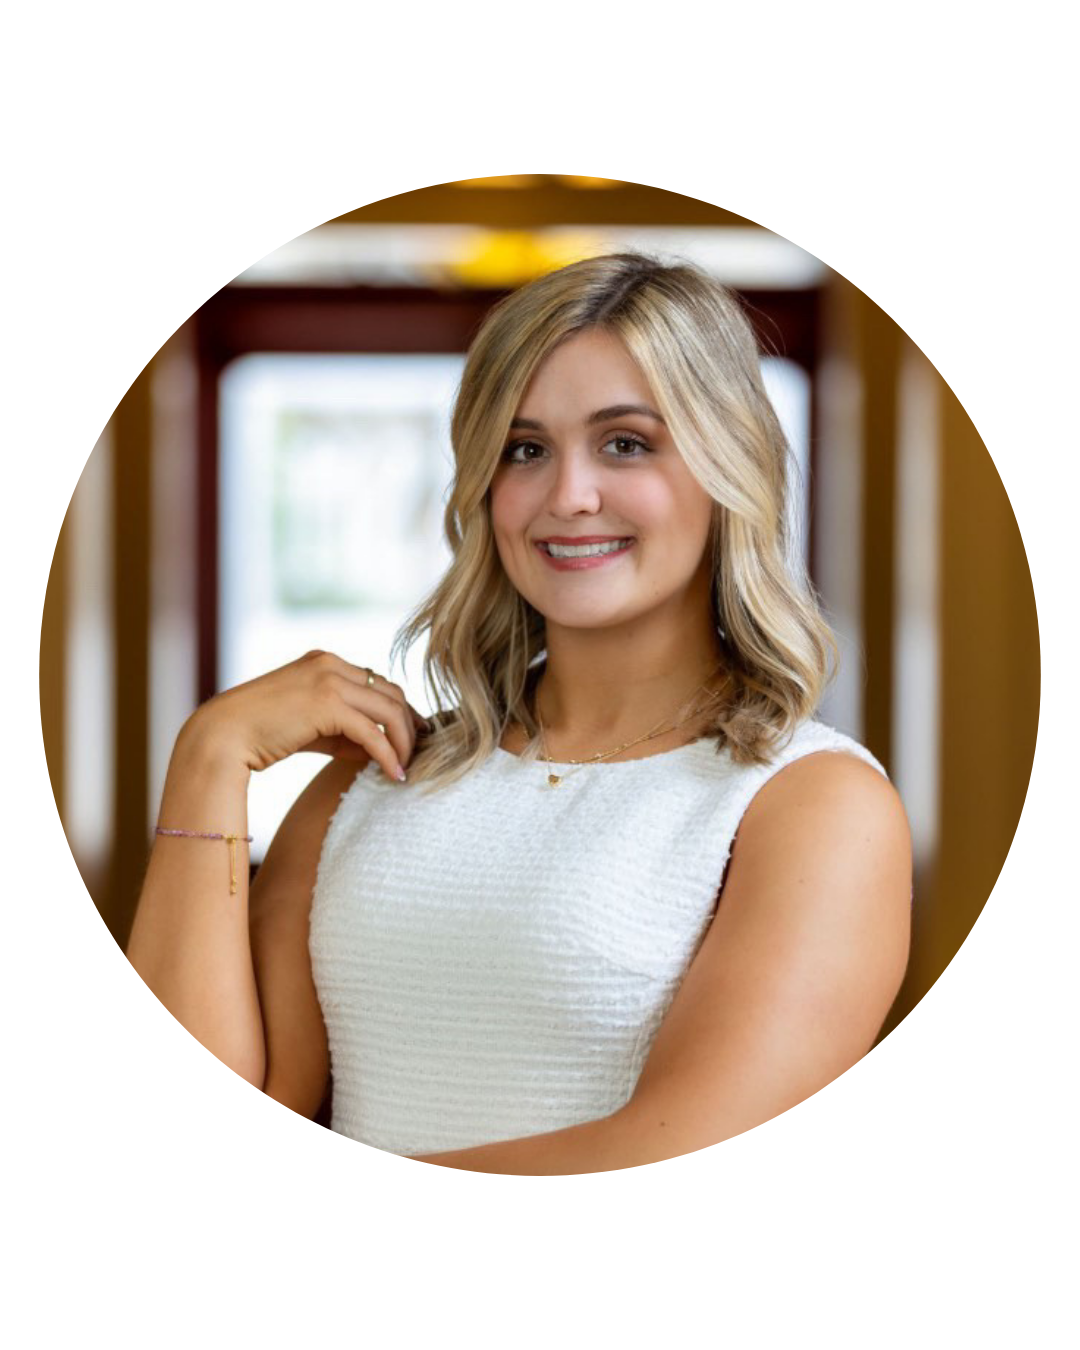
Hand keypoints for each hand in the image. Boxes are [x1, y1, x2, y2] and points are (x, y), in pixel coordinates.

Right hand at [187, 649, 428, 780]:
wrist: (221, 736)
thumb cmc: (261, 735)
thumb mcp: (311, 728)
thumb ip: (345, 731)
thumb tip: (378, 750)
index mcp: (325, 662)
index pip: (377, 683)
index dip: (400, 711)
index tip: (412, 737)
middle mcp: (330, 664)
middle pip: (391, 692)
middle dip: (410, 725)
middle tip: (418, 754)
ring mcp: (328, 680)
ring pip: (389, 710)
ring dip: (404, 742)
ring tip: (406, 768)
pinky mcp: (326, 703)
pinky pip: (373, 732)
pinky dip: (388, 754)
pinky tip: (393, 774)